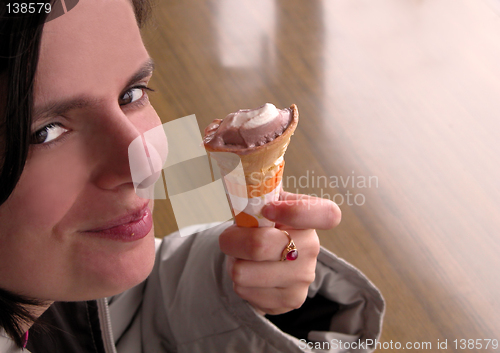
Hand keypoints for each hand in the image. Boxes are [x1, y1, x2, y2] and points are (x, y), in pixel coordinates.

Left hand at [219, 191, 340, 314]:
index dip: (295, 211)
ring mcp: (304, 277)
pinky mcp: (291, 300)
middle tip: (228, 237)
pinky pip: (245, 290)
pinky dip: (238, 282)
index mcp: (311, 219)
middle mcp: (313, 248)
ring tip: (240, 257)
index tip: (267, 210)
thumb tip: (238, 170)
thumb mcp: (262, 205)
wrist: (264, 264)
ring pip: (245, 272)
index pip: (326, 214)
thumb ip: (258, 193)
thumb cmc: (261, 227)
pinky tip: (249, 275)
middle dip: (233, 240)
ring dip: (233, 263)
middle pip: (262, 245)